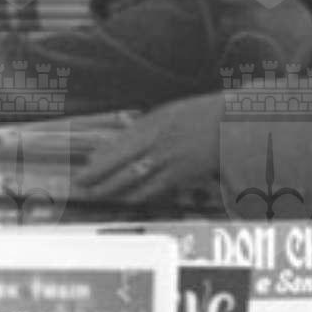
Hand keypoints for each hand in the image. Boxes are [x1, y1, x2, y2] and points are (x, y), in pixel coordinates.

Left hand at [76, 95, 227, 206]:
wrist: (231, 123)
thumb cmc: (200, 113)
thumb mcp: (169, 112)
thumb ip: (146, 123)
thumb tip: (123, 131)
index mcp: (153, 123)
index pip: (119, 144)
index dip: (100, 158)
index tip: (85, 165)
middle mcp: (158, 141)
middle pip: (121, 162)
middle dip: (98, 175)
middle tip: (79, 184)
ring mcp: (170, 159)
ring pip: (134, 177)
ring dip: (112, 188)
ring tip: (95, 194)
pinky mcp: (182, 174)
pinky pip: (155, 187)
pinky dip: (138, 194)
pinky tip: (125, 199)